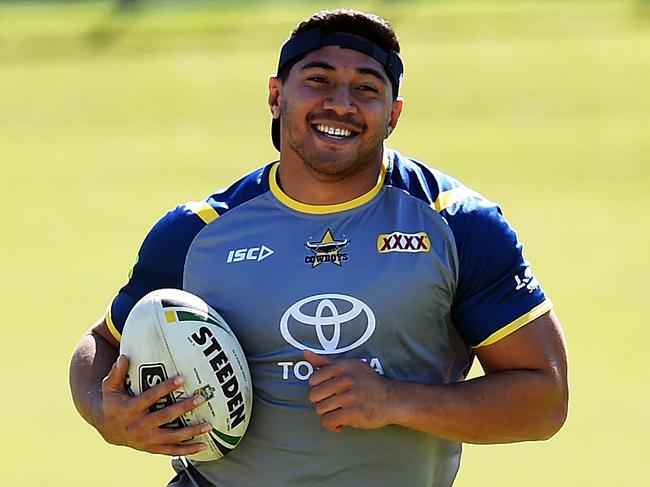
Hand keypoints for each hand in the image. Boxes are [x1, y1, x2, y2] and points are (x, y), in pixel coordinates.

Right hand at [95, 355, 211, 455]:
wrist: (108, 429)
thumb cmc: (113, 402)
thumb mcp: (110, 387)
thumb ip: (117, 372)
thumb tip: (124, 356)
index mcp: (130, 409)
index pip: (150, 397)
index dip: (165, 388)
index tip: (181, 378)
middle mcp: (139, 426)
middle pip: (165, 417)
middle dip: (183, 408)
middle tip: (200, 398)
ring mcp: (147, 440)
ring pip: (172, 437)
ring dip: (191, 432)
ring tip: (208, 425)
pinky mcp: (152, 448)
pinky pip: (172, 451)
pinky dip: (187, 450)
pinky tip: (203, 446)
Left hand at [304, 351, 393, 432]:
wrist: (392, 399)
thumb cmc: (368, 382)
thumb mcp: (349, 366)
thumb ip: (326, 362)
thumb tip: (305, 353)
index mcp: (342, 367)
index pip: (313, 380)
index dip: (318, 388)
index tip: (329, 392)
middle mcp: (345, 380)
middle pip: (314, 396)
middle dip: (321, 402)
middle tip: (333, 403)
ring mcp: (350, 396)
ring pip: (320, 410)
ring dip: (328, 414)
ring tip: (339, 412)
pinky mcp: (354, 413)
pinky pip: (329, 421)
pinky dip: (332, 425)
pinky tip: (340, 423)